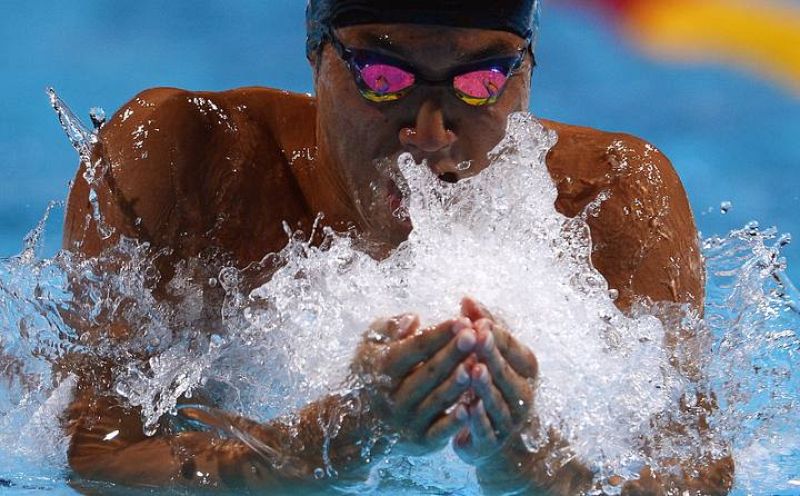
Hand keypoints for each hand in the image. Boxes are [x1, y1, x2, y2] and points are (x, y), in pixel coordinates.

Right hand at [352, 313, 476, 454]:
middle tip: (475, 335)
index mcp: (382, 369)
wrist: (358, 426)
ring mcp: (407, 421)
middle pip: (428, 373)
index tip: (461, 320)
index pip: (414, 349)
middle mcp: (393, 397)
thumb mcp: (370, 345)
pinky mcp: (421, 442)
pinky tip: (473, 405)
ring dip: (459, 382)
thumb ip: (389, 328)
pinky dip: (457, 420)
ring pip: (437, 400)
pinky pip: (441, 430)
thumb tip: (413, 318)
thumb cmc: (372, 373)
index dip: (438, 335)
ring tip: (479, 363)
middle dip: (453, 353)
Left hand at [452, 297, 538, 466]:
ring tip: (473, 370)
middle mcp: (523, 394)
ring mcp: (510, 421)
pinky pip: (486, 430)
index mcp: (526, 370)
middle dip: (493, 354)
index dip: (498, 335)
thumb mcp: (492, 355)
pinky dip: (478, 420)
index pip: (515, 349)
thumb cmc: (495, 386)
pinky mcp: (493, 443)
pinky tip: (465, 408)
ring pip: (498, 401)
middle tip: (478, 336)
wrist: (505, 444)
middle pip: (507, 373)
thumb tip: (466, 299)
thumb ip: (481, 327)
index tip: (480, 321)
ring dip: (485, 386)